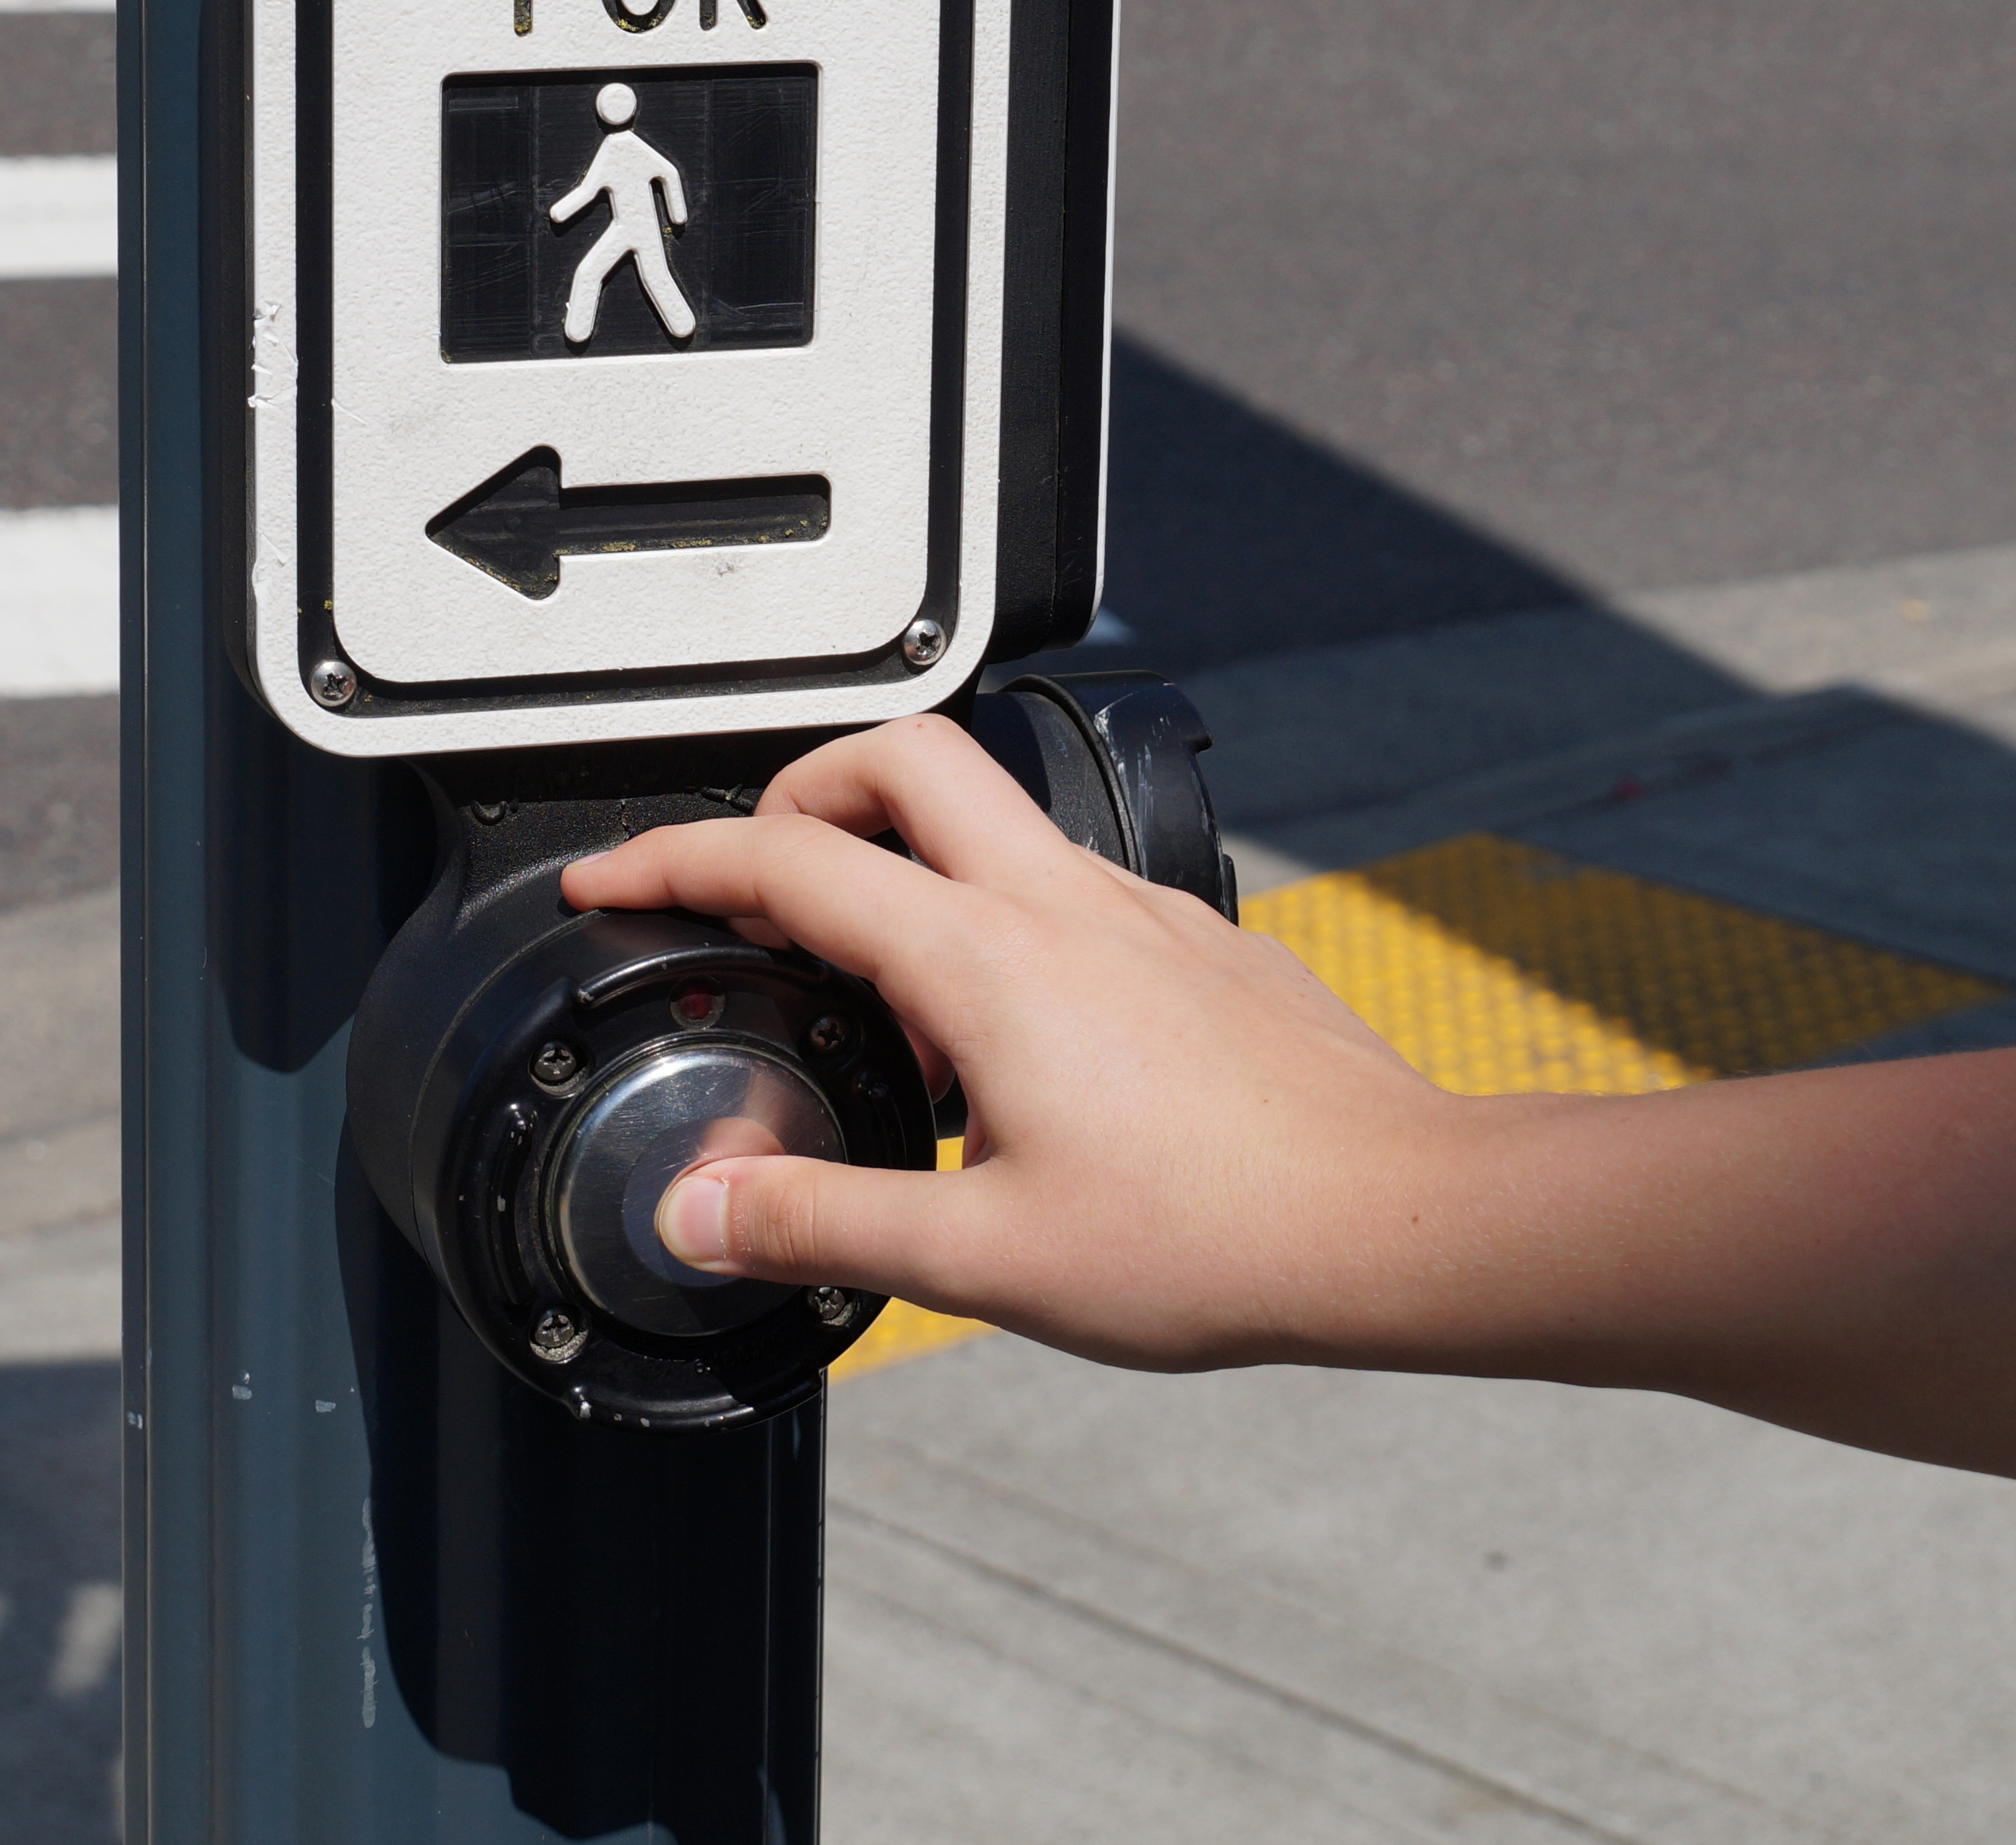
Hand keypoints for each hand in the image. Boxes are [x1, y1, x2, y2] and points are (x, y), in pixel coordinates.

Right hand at [559, 714, 1545, 1371]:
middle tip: (751, 873)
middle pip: (900, 755)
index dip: (674, 861)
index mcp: (987, 963)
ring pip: (993, 816)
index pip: (788, 862)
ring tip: (877, 996)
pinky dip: (1001, 922)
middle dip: (799, 788)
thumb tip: (703, 1207)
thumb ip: (824, 1222)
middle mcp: (1063, 905)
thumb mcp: (983, 1261)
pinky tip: (1010, 1047)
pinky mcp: (1197, 944)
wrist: (1400, 1218)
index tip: (615, 883)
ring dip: (906, 860)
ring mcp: (1138, 912)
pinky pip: (1069, 888)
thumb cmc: (1221, 1235)